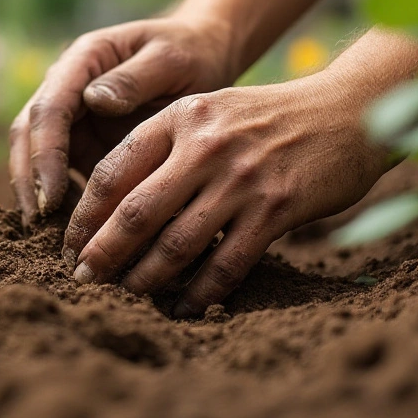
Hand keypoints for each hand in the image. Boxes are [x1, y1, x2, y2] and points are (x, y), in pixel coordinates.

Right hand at [9, 16, 236, 224]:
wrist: (204, 55)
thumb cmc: (190, 52)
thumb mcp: (170, 59)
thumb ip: (134, 79)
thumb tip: (93, 100)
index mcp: (83, 60)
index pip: (50, 108)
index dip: (44, 153)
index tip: (50, 195)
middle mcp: (68, 88)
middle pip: (29, 134)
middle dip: (29, 180)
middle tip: (38, 224)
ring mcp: (75, 118)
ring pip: (39, 158)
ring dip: (41, 194)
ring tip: (55, 237)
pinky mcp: (86, 143)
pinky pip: (68, 174)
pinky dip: (68, 202)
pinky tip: (83, 233)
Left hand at [62, 71, 390, 316]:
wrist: (347, 112)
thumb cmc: (271, 118)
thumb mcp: (212, 111)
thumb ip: (166, 145)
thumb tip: (113, 202)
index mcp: (182, 117)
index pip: (114, 170)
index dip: (85, 214)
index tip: (70, 242)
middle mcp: (206, 145)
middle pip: (135, 211)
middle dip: (103, 253)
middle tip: (84, 279)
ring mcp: (241, 178)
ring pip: (176, 243)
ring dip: (144, 278)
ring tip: (125, 296)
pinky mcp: (275, 208)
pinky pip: (225, 263)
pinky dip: (200, 291)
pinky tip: (184, 306)